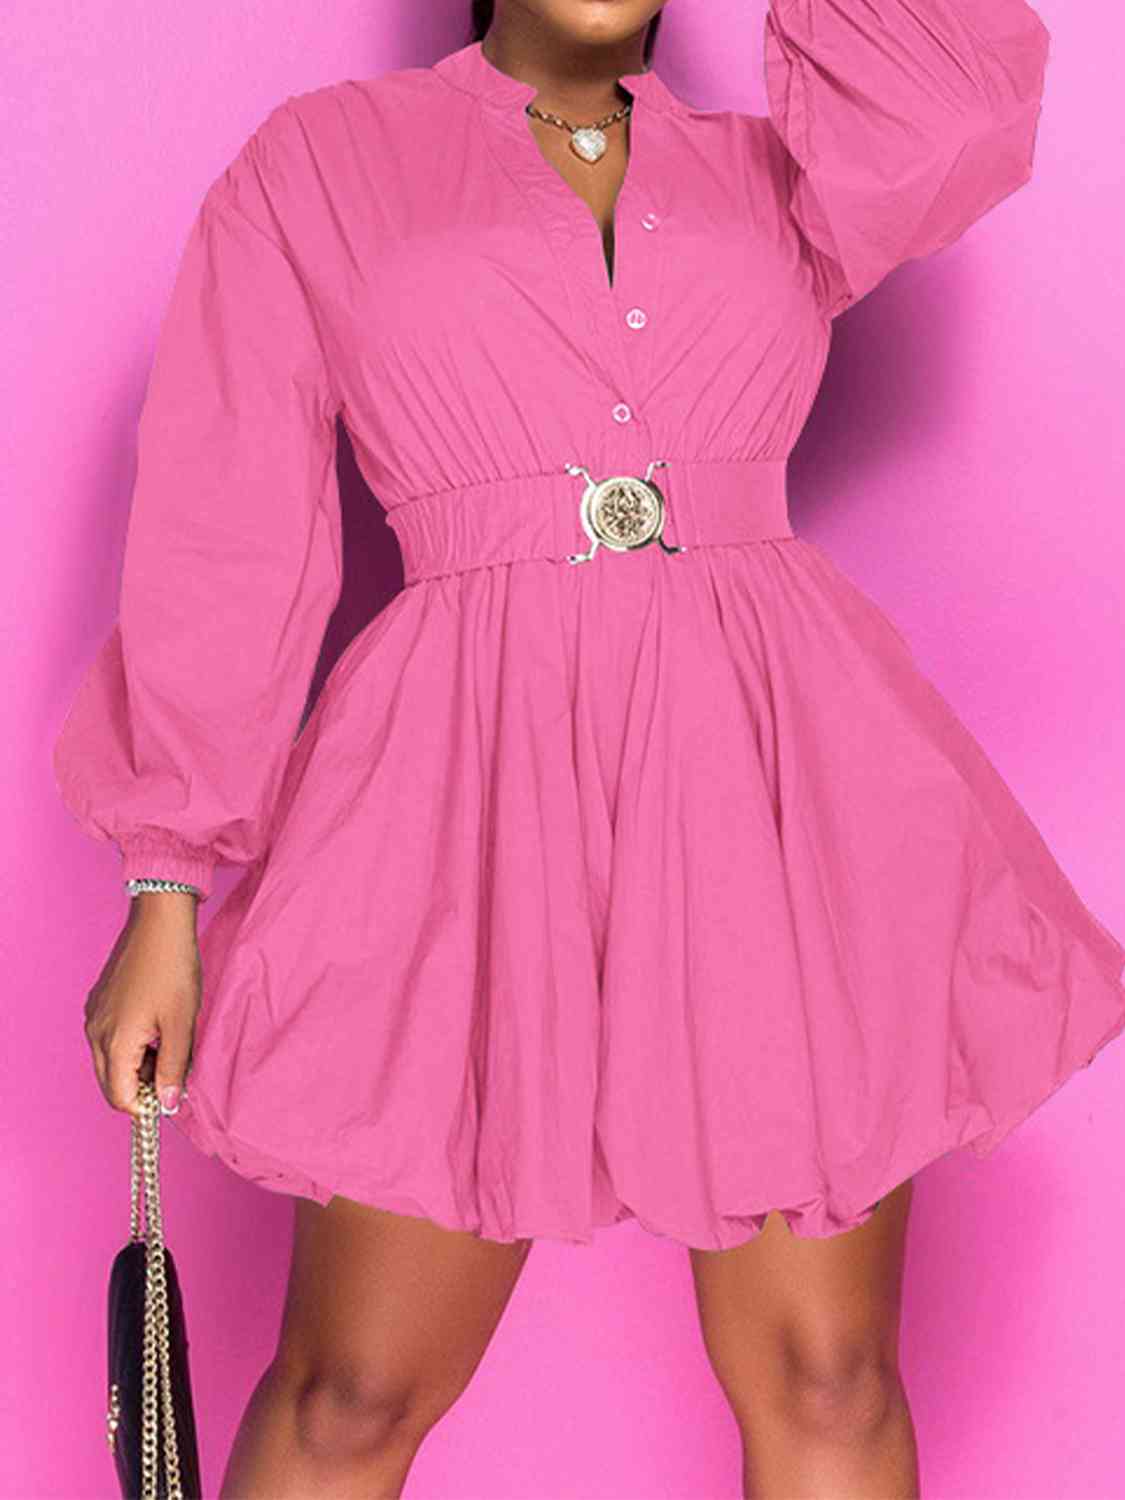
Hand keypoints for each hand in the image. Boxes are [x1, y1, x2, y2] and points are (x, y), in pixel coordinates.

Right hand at [84, 893, 201, 1119]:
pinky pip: (109, 1038)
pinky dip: (131, 1044)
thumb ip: (174, 1068)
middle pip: (112, 1082)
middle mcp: (95, 1032)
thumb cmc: (174, 969)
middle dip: (142, 1086)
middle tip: (175, 1069)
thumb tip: (167, 1103)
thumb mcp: (182, 1023)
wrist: (160, 922)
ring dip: (138, 1065)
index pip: (120, 1098)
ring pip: (110, 1061)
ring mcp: (94, 1016)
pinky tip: (157, 1027)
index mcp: (114, 1043)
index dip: (147, 1105)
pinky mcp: (99, 1002)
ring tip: (170, 1044)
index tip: (173, 1094)